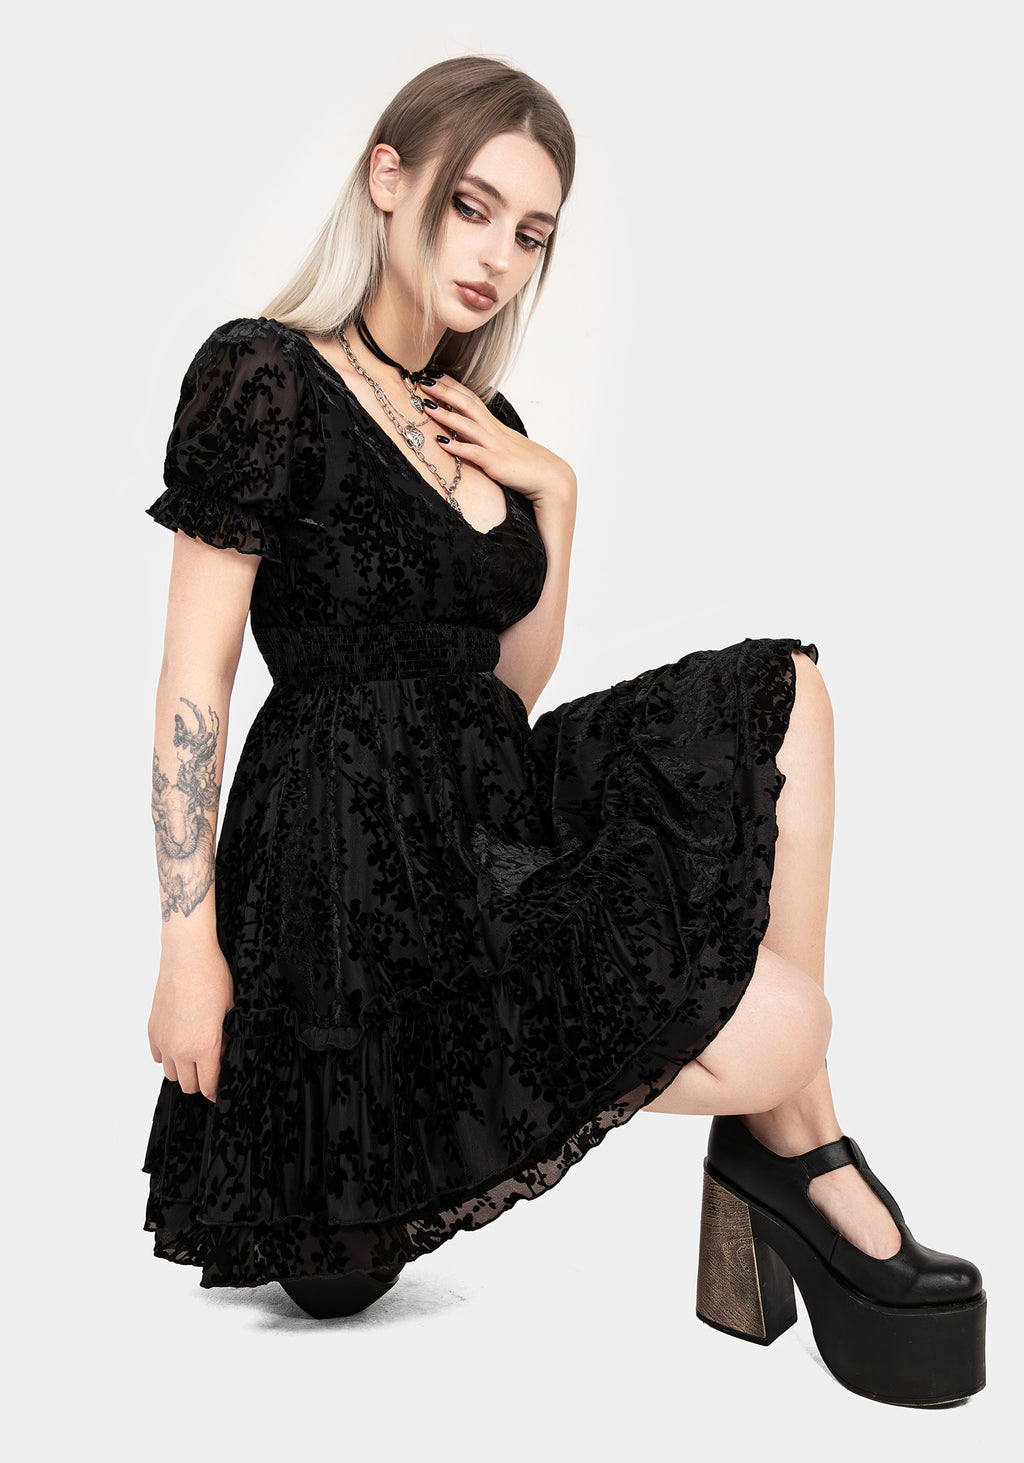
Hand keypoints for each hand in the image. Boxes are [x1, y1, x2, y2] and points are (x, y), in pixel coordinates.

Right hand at [147, 942, 233, 1102]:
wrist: (187, 956)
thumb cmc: (212, 977)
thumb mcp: (230, 1009)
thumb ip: (224, 1037)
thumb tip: (223, 1050)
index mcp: (204, 1046)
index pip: (208, 1085)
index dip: (216, 1091)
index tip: (219, 1091)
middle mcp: (180, 1048)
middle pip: (188, 1085)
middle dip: (201, 1081)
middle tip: (210, 1067)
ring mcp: (163, 1040)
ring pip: (170, 1073)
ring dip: (183, 1069)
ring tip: (195, 1053)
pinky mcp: (152, 1030)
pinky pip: (158, 1056)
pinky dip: (167, 1055)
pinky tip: (179, 1041)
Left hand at [421, 374, 575, 507]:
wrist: (551, 479)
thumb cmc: (528, 465)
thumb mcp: (507, 446)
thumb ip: (490, 439)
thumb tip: (476, 434)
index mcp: (495, 426)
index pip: (472, 399)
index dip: (454, 386)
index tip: (435, 374)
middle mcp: (494, 431)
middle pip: (467, 405)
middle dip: (445, 392)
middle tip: (423, 380)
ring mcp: (495, 446)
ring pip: (468, 425)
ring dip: (446, 415)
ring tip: (426, 407)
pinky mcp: (496, 463)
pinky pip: (474, 453)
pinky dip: (457, 447)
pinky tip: (441, 443)